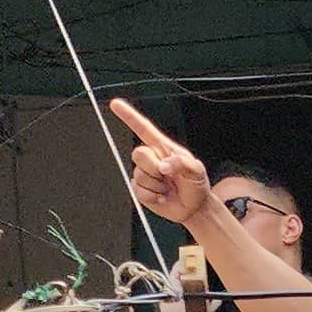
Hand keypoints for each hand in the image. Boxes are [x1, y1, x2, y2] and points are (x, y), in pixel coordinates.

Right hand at [109, 96, 209, 224]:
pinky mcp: (140, 189)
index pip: (143, 128)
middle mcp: (152, 158)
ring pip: (139, 175)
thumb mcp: (196, 171)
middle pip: (138, 154)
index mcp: (163, 148)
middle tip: (168, 175)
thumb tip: (164, 165)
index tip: (115, 104)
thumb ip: (182, 163)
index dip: (129, 116)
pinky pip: (139, 190)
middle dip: (153, 167)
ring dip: (156, 185)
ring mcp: (145, 174)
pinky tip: (162, 196)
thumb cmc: (196, 185)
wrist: (193, 207)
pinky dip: (152, 196)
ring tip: (168, 187)